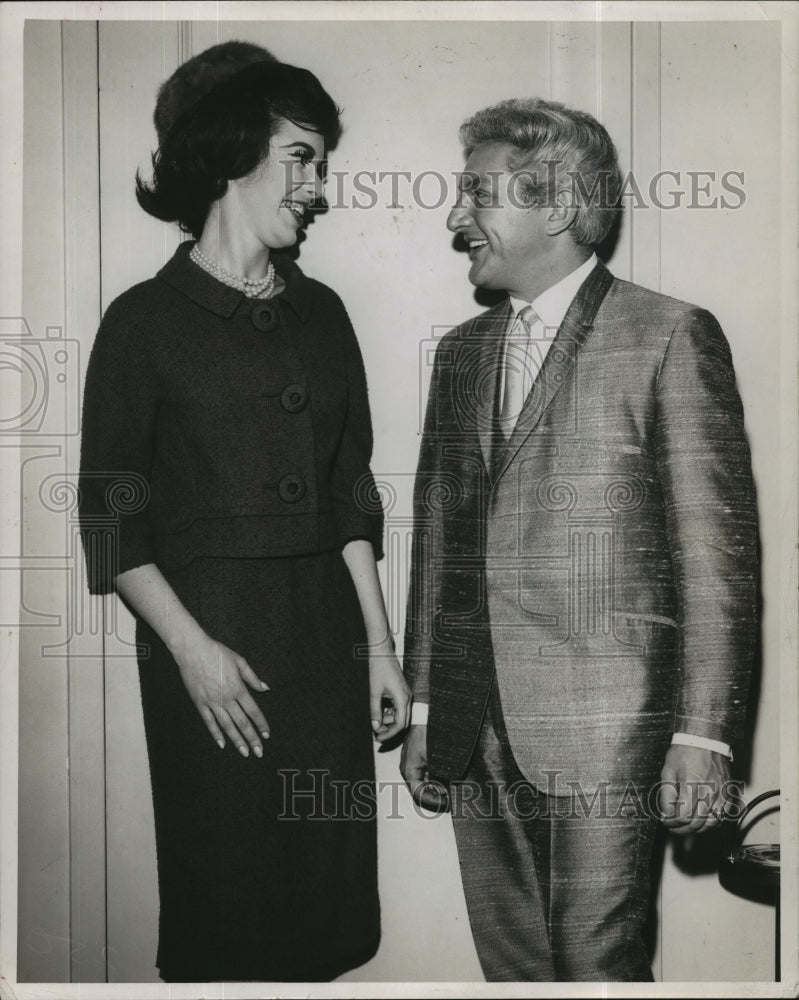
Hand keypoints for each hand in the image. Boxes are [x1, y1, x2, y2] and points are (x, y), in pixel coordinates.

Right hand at [171, 631, 269, 757]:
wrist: (193, 651)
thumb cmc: (217, 653)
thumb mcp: (240, 661)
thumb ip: (253, 678)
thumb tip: (265, 689)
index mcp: (238, 688)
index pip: (253, 711)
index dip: (261, 724)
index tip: (267, 735)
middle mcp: (226, 698)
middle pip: (242, 722)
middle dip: (252, 738)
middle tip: (259, 752)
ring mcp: (212, 702)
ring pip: (227, 726)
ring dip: (237, 740)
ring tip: (245, 752)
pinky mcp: (200, 703)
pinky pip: (209, 722)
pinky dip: (216, 734)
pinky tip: (222, 744)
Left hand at [368, 643, 410, 740]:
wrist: (381, 652)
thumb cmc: (378, 669)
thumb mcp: (374, 692)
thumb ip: (375, 711)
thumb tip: (375, 727)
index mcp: (402, 699)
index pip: (399, 724)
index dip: (389, 734)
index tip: (378, 738)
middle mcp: (407, 698)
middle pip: (402, 722)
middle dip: (389, 729)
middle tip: (376, 733)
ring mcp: (406, 694)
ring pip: (401, 715)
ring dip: (389, 720)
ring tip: (375, 720)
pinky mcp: (402, 691)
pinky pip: (399, 707)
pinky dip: (390, 712)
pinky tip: (379, 711)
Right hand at [400, 724, 449, 812]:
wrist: (426, 716)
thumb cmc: (428, 734)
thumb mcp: (436, 757)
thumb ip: (440, 775)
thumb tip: (446, 790)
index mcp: (409, 770)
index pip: (418, 793)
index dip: (432, 800)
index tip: (445, 802)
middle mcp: (408, 769)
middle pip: (419, 790)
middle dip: (434, 796)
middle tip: (448, 799)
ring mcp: (412, 764)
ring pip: (422, 784)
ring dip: (435, 789)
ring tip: (448, 791)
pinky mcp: (417, 760)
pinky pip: (424, 775)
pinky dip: (433, 781)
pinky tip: (444, 782)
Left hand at [659, 744, 731, 834]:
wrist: (704, 740)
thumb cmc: (685, 752)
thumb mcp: (668, 770)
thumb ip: (666, 794)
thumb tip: (665, 813)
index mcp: (692, 785)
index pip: (683, 816)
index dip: (671, 822)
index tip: (665, 821)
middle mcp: (709, 792)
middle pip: (696, 823)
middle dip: (681, 829)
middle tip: (672, 826)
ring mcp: (720, 794)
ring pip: (710, 823)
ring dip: (696, 829)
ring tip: (685, 827)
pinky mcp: (727, 793)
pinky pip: (722, 816)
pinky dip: (711, 824)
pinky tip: (701, 822)